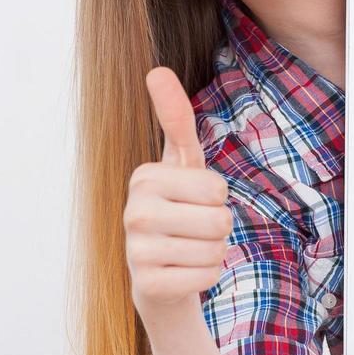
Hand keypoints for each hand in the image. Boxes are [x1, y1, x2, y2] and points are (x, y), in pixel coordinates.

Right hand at [125, 66, 232, 322]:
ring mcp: (135, 250)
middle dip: (219, 228)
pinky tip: (185, 274)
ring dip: (214, 253)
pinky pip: (207, 276)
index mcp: (144, 178)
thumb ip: (175, 118)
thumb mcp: (181, 164)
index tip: (192, 201)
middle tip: (194, 231)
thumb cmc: (178, 211)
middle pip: (219, 218)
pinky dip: (207, 277)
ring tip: (189, 251)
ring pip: (215, 248)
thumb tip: (156, 69)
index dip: (217, 197)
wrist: (160, 278)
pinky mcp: (146, 285)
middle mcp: (134, 212)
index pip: (217, 186)